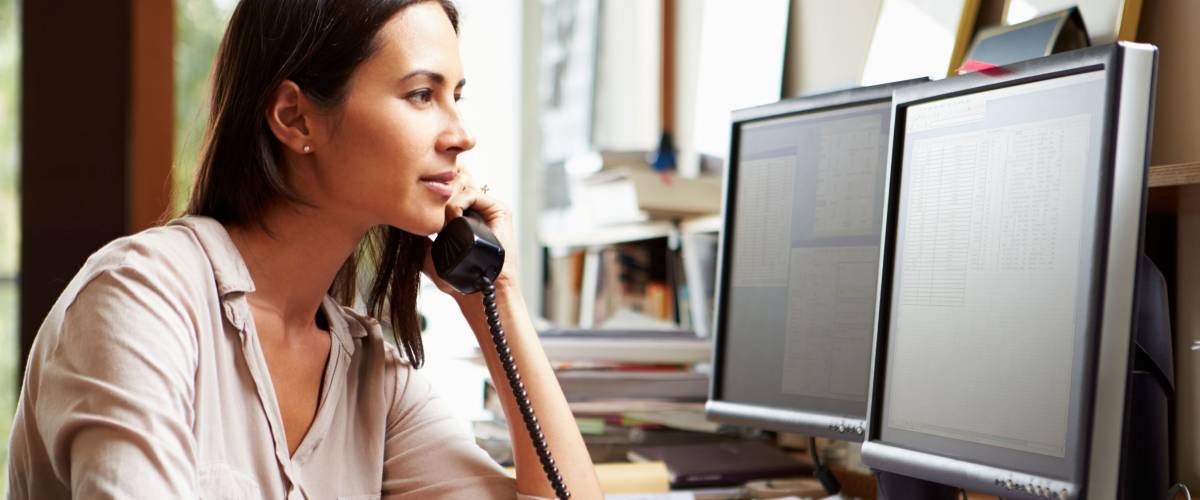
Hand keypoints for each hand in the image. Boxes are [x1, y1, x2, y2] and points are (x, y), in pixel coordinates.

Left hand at [421, 165, 520, 297]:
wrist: (480, 292)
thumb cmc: (459, 280)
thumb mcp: (429, 256)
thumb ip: (418, 240)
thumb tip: (399, 221)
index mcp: (460, 215)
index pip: (446, 187)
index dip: (432, 184)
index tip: (415, 190)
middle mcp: (475, 208)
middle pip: (454, 179)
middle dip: (438, 188)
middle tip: (427, 201)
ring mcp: (486, 208)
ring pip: (462, 184)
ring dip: (446, 196)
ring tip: (440, 216)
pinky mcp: (499, 210)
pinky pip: (474, 193)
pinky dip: (459, 202)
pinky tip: (452, 217)